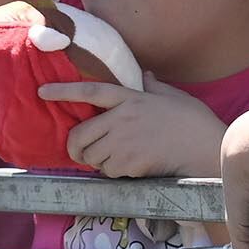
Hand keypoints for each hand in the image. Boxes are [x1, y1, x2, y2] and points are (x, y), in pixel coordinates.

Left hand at [39, 79, 229, 178]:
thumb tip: (145, 76)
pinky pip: (108, 172)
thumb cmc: (193, 121)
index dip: (64, 91)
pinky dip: (115, 173)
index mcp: (131, 98)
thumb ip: (154, 86)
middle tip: (83, 152)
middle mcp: (122, 119)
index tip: (42, 91)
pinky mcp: (128, 164)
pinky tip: (133, 167)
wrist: (206, 150)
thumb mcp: (173, 96)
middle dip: (76, 147)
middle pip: (80, 135)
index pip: (90, 91)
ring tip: (119, 158)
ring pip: (92, 157)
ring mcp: (123, 143)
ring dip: (99, 161)